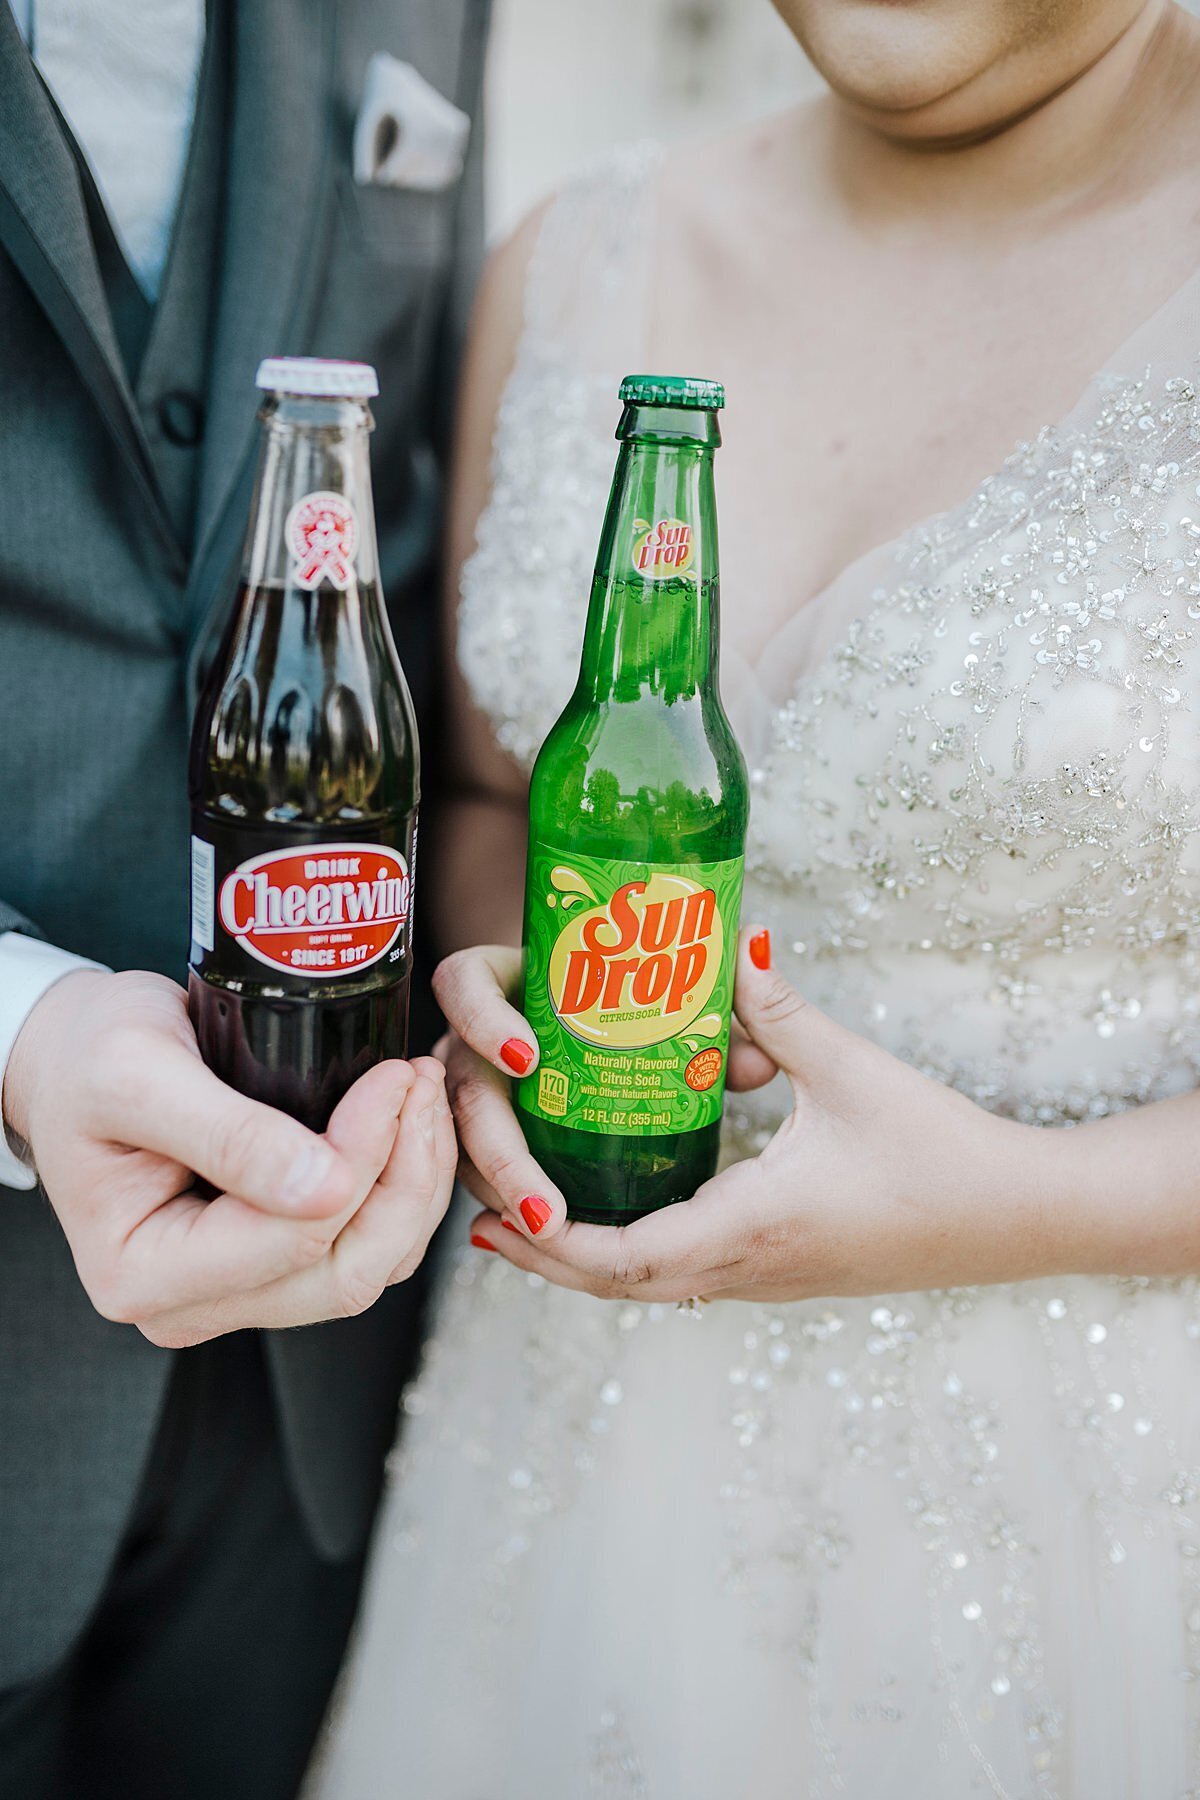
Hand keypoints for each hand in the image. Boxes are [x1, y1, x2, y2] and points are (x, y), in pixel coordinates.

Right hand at [2, 970, 457, 1345]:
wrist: (75, 1060)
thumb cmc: (90, 1061)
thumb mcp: (136, 1074)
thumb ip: (225, 1134)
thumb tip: (324, 1187)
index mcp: (144, 1274)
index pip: (291, 1239)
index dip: (360, 1157)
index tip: (392, 1075)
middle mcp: (194, 1304)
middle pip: (344, 1272)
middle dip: (403, 1177)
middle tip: (420, 1081)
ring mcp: (243, 1290)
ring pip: (373, 1264)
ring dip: (415, 1181)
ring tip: (421, 1091)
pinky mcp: (279, 1262)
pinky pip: (371, 1244)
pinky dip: (405, 1186)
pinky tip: (410, 1122)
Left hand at [463, 928, 1067, 1301]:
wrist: (1019, 1219)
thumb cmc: (942, 1154)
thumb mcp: (853, 1074)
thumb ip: (780, 1014)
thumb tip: (733, 945)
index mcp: (749, 1229)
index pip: (618, 1259)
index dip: (545, 1241)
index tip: (492, 1213)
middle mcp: (747, 1269)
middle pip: (614, 1283)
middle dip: (540, 1249)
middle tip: (485, 1206)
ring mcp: (766, 1278)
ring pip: (648, 1284)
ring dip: (580, 1255)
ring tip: (528, 1208)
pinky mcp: (785, 1270)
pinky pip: (685, 1272)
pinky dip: (631, 1250)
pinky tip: (621, 1204)